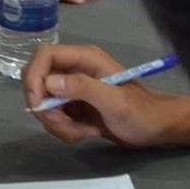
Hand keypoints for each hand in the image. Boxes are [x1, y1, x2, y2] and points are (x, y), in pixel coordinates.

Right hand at [21, 44, 189, 148]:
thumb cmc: (141, 112)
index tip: (36, 104)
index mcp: (84, 59)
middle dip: (46, 108)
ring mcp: (72, 89)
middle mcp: (74, 70)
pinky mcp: (72, 107)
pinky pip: (54, 118)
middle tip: (63, 124)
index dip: (33, 77)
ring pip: (44, 104)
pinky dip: (65, 130)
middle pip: (38, 81)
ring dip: (58, 124)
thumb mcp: (114, 101)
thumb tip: (48, 83)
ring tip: (85, 132)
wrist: (156, 129)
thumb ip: (82, 88)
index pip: (44, 55)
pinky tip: (87, 133)